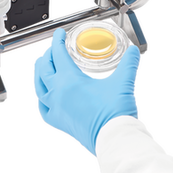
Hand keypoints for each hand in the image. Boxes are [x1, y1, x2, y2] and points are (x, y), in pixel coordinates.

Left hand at [31, 28, 141, 154]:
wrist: (113, 139)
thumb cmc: (114, 113)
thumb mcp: (123, 83)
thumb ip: (128, 64)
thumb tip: (133, 51)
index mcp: (70, 80)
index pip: (58, 54)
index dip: (58, 41)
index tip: (59, 34)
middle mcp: (58, 93)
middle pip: (44, 68)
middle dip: (48, 55)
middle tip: (54, 49)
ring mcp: (55, 108)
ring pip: (39, 87)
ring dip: (40, 74)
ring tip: (45, 68)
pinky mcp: (58, 122)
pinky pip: (42, 108)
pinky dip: (41, 99)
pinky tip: (45, 97)